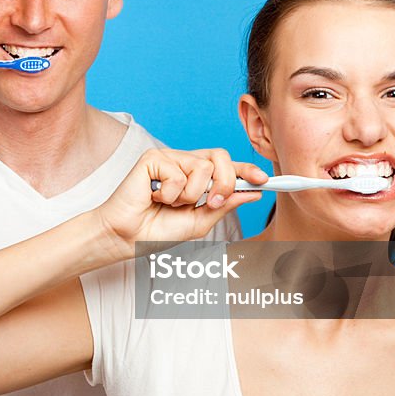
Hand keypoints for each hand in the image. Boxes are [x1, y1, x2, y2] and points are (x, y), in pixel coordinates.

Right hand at [95, 148, 267, 259]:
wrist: (129, 237)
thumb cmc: (159, 231)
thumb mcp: (200, 222)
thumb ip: (225, 205)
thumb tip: (254, 193)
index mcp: (199, 177)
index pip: (228, 167)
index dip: (247, 170)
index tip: (265, 180)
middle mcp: (186, 163)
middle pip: (221, 158)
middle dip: (225, 183)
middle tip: (210, 203)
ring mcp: (170, 158)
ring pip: (202, 167)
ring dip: (190, 195)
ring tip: (170, 203)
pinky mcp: (153, 158)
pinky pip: (178, 173)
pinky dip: (170, 194)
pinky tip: (155, 197)